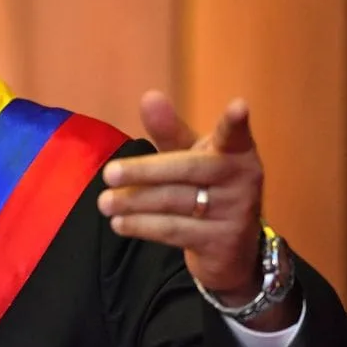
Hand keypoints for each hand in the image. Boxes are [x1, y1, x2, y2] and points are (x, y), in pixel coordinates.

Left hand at [97, 91, 298, 329]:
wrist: (233, 249)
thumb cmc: (207, 188)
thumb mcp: (191, 156)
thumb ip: (169, 130)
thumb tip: (149, 97)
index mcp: (236, 152)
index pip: (234, 135)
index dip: (235, 122)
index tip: (238, 105)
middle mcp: (242, 180)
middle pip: (187, 169)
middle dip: (144, 171)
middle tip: (109, 173)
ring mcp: (234, 213)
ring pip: (175, 202)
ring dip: (135, 201)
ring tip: (104, 202)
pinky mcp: (221, 242)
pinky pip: (174, 231)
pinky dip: (142, 226)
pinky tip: (119, 223)